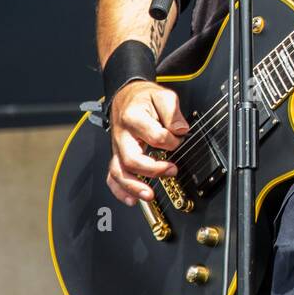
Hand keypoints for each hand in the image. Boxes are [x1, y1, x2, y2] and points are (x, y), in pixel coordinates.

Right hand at [106, 80, 188, 205]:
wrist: (127, 97)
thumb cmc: (145, 98)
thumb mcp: (163, 95)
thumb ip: (172, 112)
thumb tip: (180, 129)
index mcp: (133, 117)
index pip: (154, 136)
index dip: (171, 140)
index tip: (179, 139)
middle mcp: (122, 135)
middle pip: (131, 158)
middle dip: (152, 169)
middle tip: (171, 170)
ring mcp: (117, 148)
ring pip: (119, 171)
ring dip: (133, 186)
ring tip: (149, 195)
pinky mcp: (117, 156)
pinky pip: (113, 176)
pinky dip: (120, 190)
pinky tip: (131, 200)